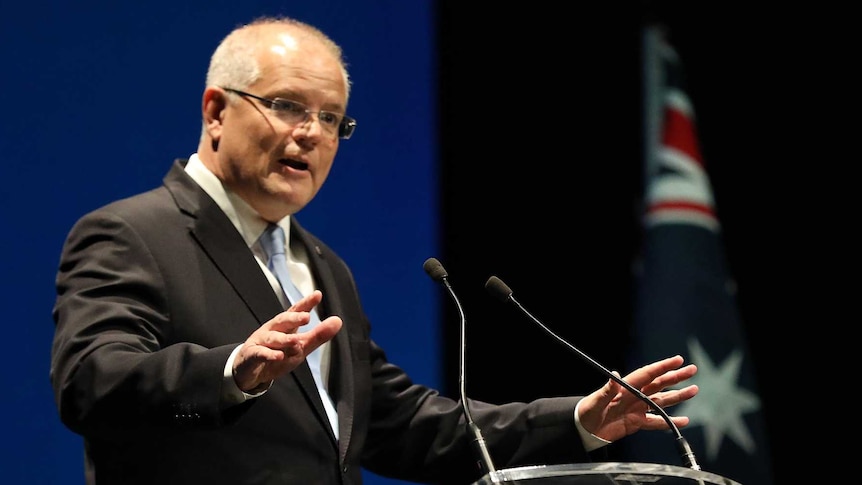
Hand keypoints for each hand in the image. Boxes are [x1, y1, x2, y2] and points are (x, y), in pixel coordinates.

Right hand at [232, 290, 341, 391]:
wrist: (250, 371)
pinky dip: (269, 354)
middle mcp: (272, 330)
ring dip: (284, 339)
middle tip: (306, 317)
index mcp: (285, 326)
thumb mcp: (300, 347)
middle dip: (294, 318)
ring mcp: (261, 341)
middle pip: (283, 321)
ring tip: (296, 341)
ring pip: (273, 338)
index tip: (317, 295)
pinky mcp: (252, 355)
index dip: (306, 303)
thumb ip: (318, 335)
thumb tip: (338, 321)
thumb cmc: (277, 355)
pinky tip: (279, 356)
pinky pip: (260, 353)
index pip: (296, 312)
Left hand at [576, 355, 697, 441]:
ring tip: (694, 390)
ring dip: (678, 396)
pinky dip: (670, 422)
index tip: (678, 360)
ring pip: (662, 401)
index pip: (648, 374)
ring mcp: (637, 409)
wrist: (583, 430)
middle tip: (692, 369)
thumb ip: (606, 390)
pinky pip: (657, 422)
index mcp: (625, 387)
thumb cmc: (586, 412)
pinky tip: (684, 420)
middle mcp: (634, 396)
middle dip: (676, 376)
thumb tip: (615, 376)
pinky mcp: (637, 423)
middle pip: (659, 384)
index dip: (663, 366)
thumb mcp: (595, 401)